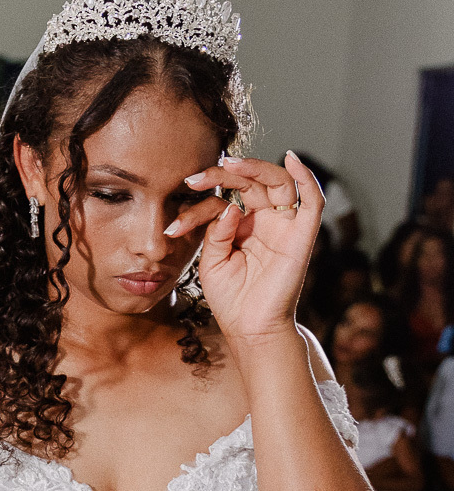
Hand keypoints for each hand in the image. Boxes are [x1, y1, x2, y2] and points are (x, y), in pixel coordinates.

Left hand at [180, 151, 323, 348]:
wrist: (250, 331)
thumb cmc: (231, 300)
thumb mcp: (211, 263)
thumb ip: (216, 233)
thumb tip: (229, 207)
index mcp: (244, 226)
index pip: (226, 198)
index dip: (202, 199)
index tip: (178, 206)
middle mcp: (266, 221)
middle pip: (251, 183)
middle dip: (223, 175)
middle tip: (195, 179)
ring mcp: (285, 227)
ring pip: (279, 182)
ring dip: (255, 168)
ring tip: (229, 164)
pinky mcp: (302, 236)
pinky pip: (312, 201)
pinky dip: (307, 177)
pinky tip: (291, 159)